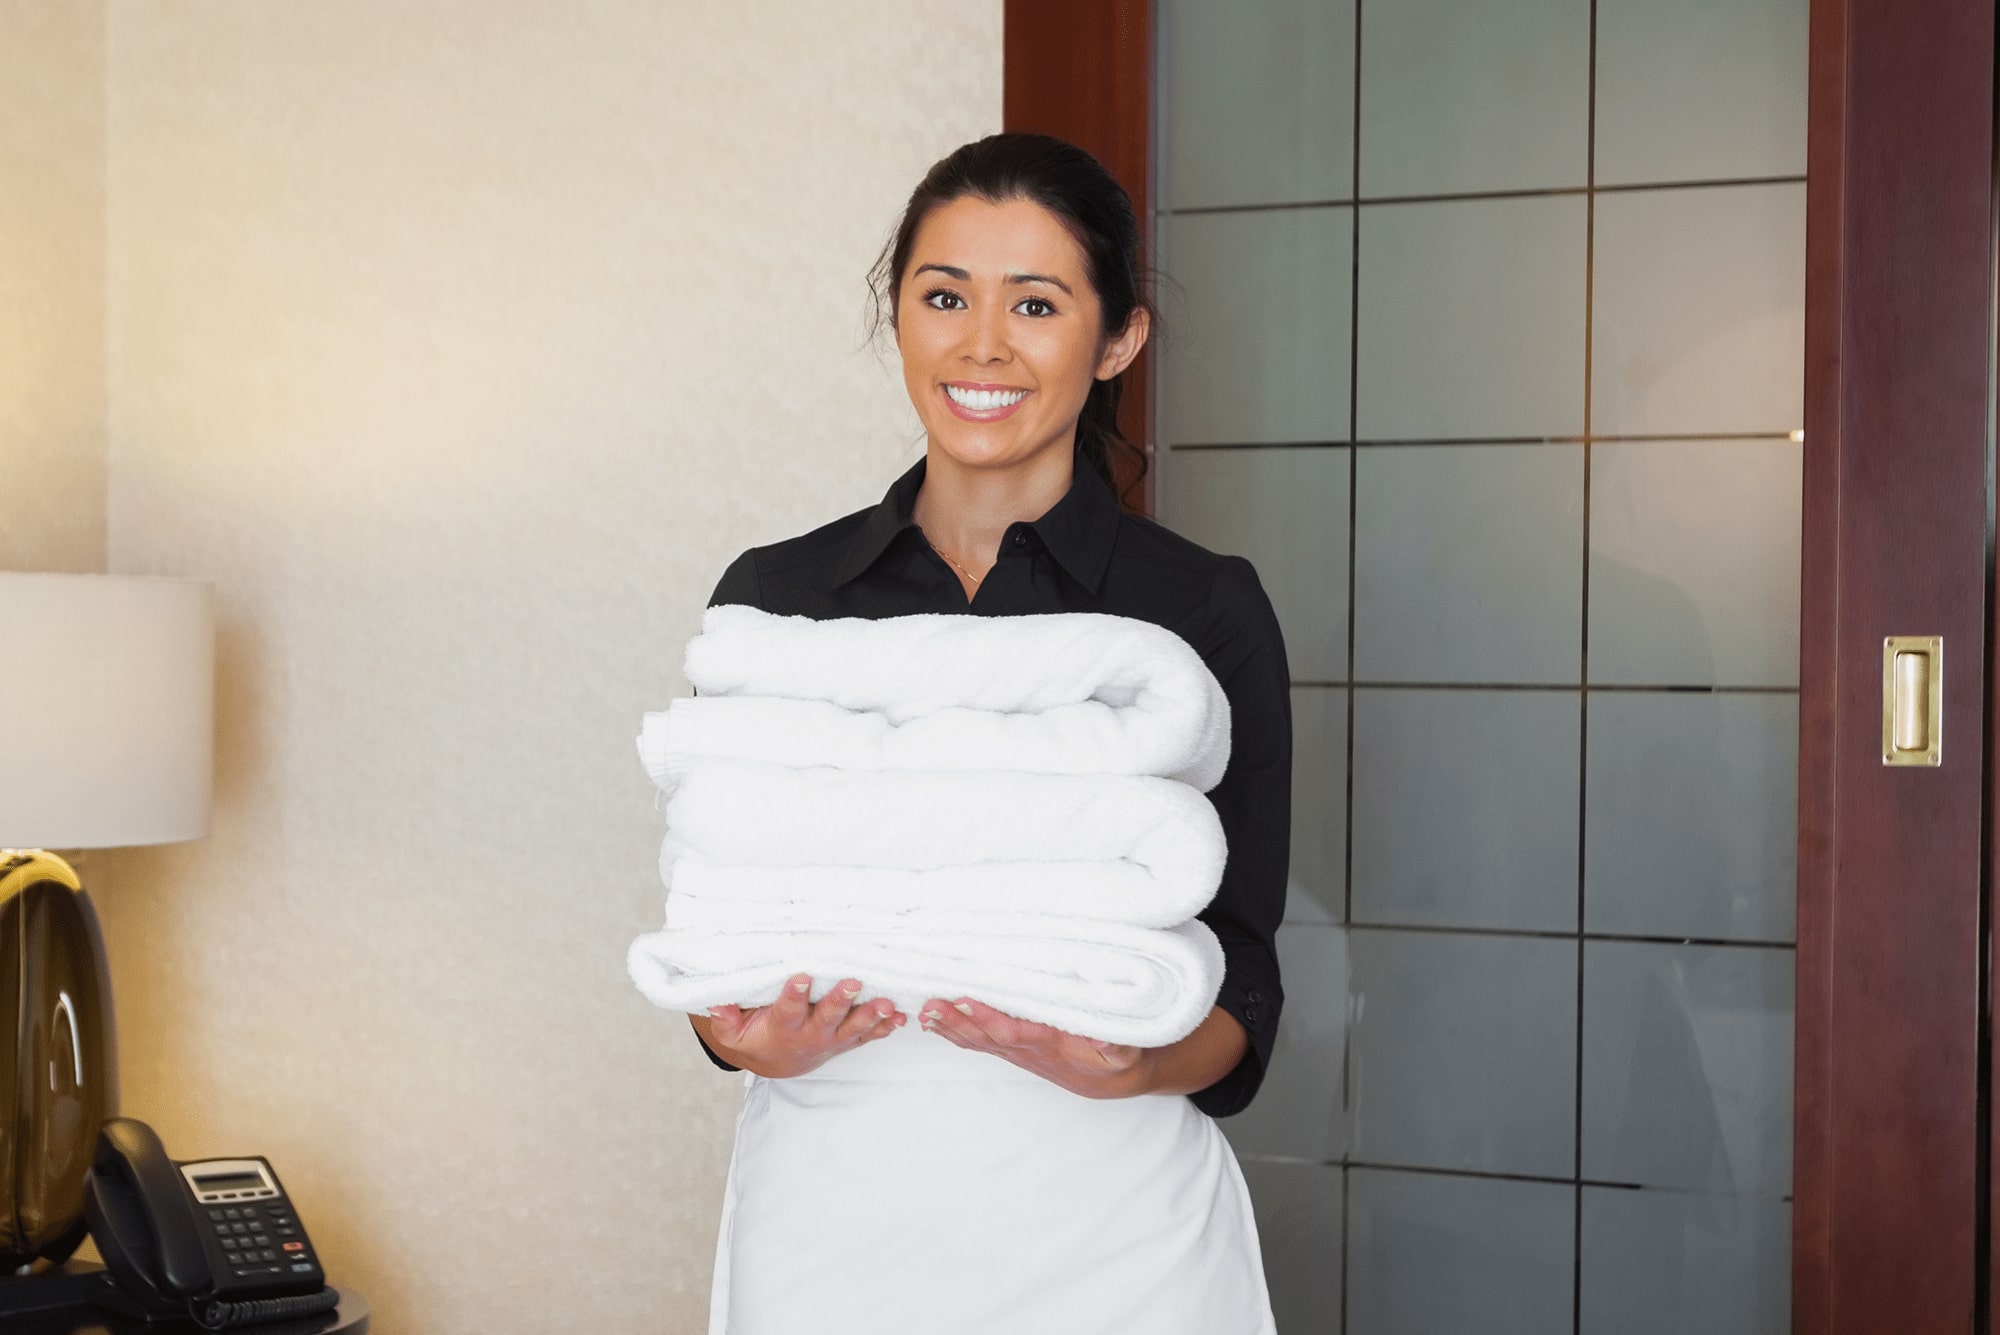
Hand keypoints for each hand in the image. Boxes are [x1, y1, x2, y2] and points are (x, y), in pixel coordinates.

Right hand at [698, 974, 905, 1078]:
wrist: (780, 1062)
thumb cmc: (756, 1037)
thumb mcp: (733, 1033)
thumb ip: (725, 1017)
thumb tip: (717, 1001)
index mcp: (784, 1027)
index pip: (789, 1010)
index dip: (795, 995)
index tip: (801, 977)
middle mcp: (812, 1034)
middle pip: (828, 1017)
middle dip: (840, 1000)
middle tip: (853, 982)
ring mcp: (834, 1038)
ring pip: (855, 1027)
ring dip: (872, 1015)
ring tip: (888, 1004)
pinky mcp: (849, 1039)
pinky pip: (871, 1035)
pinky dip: (887, 1027)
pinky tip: (902, 1017)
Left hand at [918, 995, 1155, 1098]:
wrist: (1110, 1080)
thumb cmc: (1115, 1060)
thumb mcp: (1124, 1052)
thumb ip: (1117, 1045)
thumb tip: (1105, 1038)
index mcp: (1048, 1043)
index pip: (1010, 1031)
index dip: (986, 1017)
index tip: (965, 1000)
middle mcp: (1025, 1050)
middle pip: (984, 1036)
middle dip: (956, 1021)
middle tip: (930, 1005)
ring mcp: (1016, 1052)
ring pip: (977, 1041)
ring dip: (949, 1027)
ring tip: (924, 1012)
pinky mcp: (1013, 1050)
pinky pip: (979, 1042)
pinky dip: (955, 1032)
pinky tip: (936, 1022)